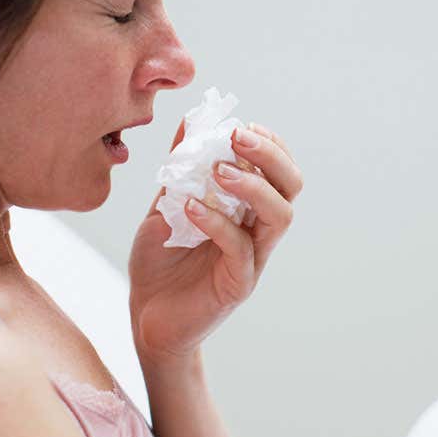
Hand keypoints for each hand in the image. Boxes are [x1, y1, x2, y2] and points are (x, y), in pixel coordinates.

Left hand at [128, 119, 302, 365]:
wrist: (145, 316)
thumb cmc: (160, 262)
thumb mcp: (166, 205)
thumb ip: (180, 168)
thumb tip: (191, 120)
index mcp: (248, 209)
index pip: (279, 170)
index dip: (269, 144)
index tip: (241, 124)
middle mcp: (258, 232)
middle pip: (291, 187)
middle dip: (270, 155)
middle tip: (237, 136)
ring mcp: (253, 259)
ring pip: (280, 216)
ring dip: (254, 185)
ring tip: (219, 170)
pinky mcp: (238, 284)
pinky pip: (241, 248)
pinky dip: (218, 222)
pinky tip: (189, 208)